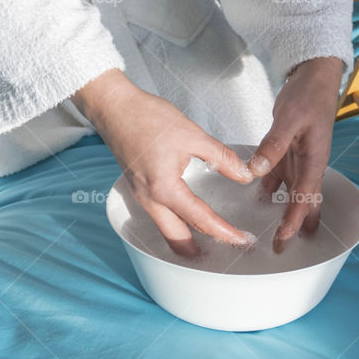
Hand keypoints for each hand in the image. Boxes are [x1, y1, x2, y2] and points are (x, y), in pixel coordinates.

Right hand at [73, 69, 255, 256]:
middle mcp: (150, 200)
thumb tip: (244, 174)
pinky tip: (191, 219)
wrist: (115, 107)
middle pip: (178, 239)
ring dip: (188, 240)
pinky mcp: (139, 190)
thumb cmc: (146, 118)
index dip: (225, 232)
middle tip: (227, 249)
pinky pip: (159, 218)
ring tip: (213, 240)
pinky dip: (177, 225)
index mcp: (164, 189)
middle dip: (202, 250)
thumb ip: (221, 158)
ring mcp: (141, 197)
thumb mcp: (192, 135)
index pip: (201, 219)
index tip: (242, 240)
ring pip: (166, 231)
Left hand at [248, 57, 344, 252]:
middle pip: (303, 203)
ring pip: (292, 193)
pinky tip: (257, 199)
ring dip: (284, 211)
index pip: (304, 198)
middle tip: (283, 248)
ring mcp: (298, 159)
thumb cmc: (309, 95)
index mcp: (314, 160)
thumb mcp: (289, 118)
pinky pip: (278, 176)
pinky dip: (269, 190)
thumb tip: (256, 170)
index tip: (283, 239)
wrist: (314, 77)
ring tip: (273, 232)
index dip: (294, 222)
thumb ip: (273, 145)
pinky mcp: (287, 151)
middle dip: (295, 226)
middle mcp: (308, 165)